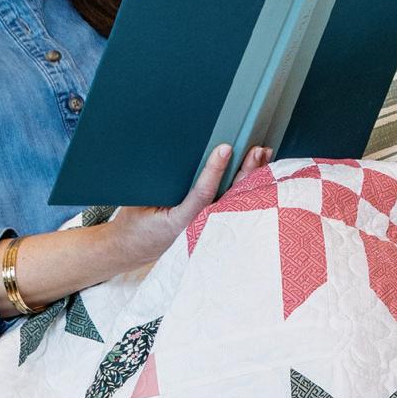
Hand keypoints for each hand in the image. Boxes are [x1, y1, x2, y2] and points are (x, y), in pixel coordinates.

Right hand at [102, 143, 269, 266]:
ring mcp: (209, 226)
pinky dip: (246, 186)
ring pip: (235, 199)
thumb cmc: (136, 222)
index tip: (225, 149)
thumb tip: (175, 157)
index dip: (215, 170)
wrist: (133, 247)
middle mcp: (199, 226)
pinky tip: (258, 171)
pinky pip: (233, 202)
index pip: (202, 194)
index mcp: (180, 222)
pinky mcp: (213, 223)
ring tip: (263, 155)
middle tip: (256, 150)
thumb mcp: (140, 202)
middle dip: (245, 171)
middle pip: (229, 196)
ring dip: (251, 176)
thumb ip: (160, 185)